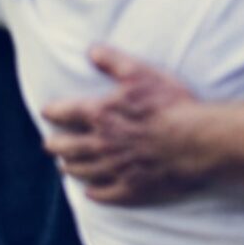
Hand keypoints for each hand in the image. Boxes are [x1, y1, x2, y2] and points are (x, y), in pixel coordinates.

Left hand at [43, 47, 203, 204]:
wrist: (195, 141)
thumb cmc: (171, 105)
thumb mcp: (143, 74)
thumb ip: (115, 62)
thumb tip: (91, 50)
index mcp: (100, 115)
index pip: (64, 113)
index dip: (53, 112)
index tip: (48, 112)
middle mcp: (100, 144)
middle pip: (66, 147)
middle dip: (55, 145)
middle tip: (50, 144)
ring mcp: (114, 169)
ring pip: (82, 171)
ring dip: (72, 168)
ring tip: (66, 167)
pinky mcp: (130, 188)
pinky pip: (105, 194)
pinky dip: (95, 194)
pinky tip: (91, 193)